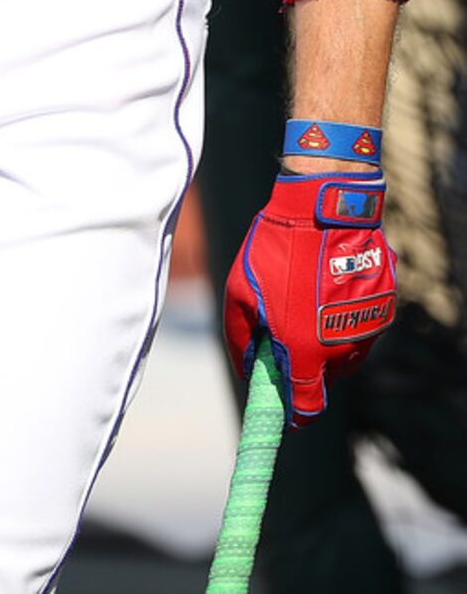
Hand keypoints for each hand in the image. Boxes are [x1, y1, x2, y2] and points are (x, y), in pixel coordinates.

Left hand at [224, 171, 395, 426]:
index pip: (307, 409)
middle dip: (308, 366)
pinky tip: (329, 287)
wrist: (323, 209)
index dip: (295, 413)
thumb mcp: (240, 293)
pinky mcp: (382, 307)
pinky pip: (362, 326)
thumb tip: (246, 368)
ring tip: (308, 302)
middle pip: (327, 379)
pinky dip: (346, 317)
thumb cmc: (275, 251)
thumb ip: (241, 339)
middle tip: (289, 336)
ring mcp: (366, 328)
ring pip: (347, 353)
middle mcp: (341, 349)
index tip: (285, 408)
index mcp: (304, 352)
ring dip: (329, 342)